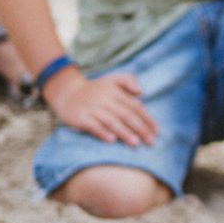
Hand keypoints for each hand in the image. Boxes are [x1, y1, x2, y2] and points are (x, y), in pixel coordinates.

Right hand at [43, 71, 157, 145]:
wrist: (67, 92)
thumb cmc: (96, 89)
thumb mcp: (112, 79)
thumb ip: (128, 80)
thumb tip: (141, 92)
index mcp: (115, 91)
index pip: (135, 106)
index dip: (147, 119)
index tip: (156, 132)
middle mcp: (105, 99)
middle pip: (125, 114)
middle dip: (140, 128)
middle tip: (150, 142)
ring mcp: (92, 108)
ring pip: (111, 121)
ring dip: (124, 132)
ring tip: (135, 143)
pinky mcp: (80, 117)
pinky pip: (92, 125)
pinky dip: (102, 132)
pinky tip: (111, 140)